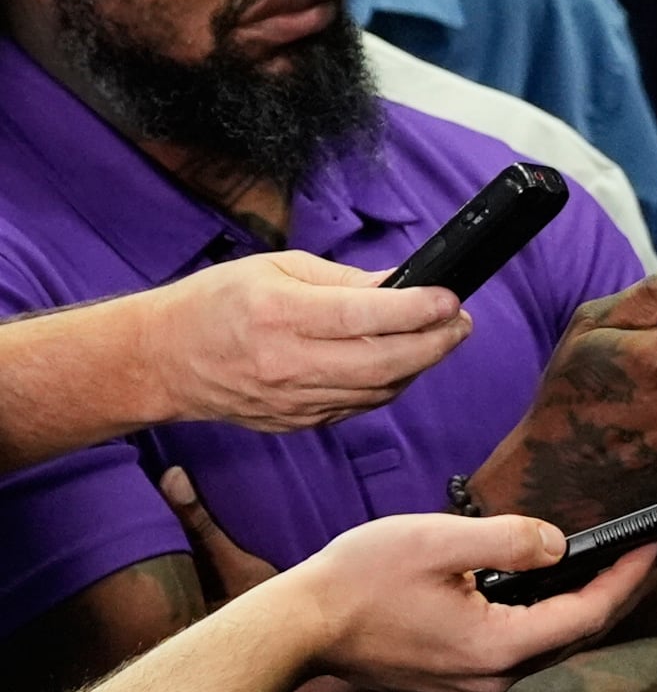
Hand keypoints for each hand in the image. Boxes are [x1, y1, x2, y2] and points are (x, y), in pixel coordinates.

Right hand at [132, 253, 470, 432]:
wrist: (161, 360)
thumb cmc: (215, 304)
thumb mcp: (276, 268)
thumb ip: (344, 280)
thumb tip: (401, 284)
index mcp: (282, 316)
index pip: (367, 316)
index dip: (419, 308)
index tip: (450, 297)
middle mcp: (289, 364)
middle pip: (386, 362)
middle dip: (437, 342)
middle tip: (460, 322)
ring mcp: (294, 401)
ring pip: (380, 389)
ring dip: (419, 364)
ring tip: (436, 337)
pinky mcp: (297, 423)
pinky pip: (359, 406)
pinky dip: (388, 384)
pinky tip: (399, 362)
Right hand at [171, 474, 656, 691]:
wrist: (295, 630)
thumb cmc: (357, 584)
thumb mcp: (440, 541)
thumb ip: (510, 539)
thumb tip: (558, 543)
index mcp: (500, 645)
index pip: (591, 612)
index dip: (631, 577)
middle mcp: (494, 676)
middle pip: (577, 633)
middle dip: (619, 591)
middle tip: (651, 555)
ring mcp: (471, 683)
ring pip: (547, 644)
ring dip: (582, 606)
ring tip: (612, 568)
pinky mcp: (451, 679)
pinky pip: (516, 649)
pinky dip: (543, 618)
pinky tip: (548, 592)